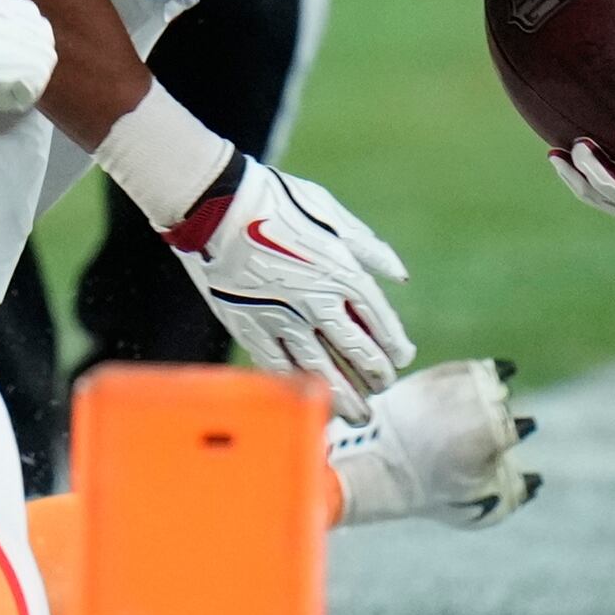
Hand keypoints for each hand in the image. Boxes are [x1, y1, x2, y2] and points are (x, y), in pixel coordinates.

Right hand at [172, 157, 411, 420]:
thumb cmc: (273, 200)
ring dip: (345, 397)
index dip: (394, 345)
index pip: (380, 321)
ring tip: (358, 414)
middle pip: (356, 353)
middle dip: (375, 377)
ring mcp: (281, 319)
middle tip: (381, 390)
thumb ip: (367, 247)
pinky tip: (310, 398)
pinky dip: (299, 386)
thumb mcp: (329, 212)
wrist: (214, 205)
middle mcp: (316, 302)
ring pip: (321, 371)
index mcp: (341, 272)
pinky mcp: (249, 327)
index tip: (400, 358)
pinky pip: (280, 367)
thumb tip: (399, 276)